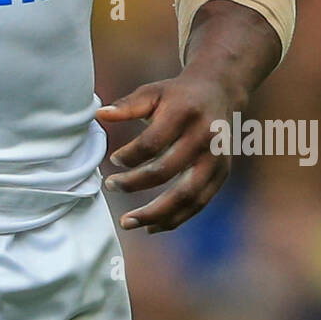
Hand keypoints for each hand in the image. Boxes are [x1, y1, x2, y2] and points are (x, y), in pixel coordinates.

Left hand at [96, 72, 237, 233]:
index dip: (129, 156)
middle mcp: (204, 138)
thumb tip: (99, 115)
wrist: (219, 92)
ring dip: (155, 214)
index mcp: (185, 114)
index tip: (112, 160)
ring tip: (128, 222)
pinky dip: (175, 219)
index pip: (152, 142)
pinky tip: (152, 226)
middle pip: (167, 171)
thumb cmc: (177, 95)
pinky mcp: (221, 174)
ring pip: (186, 196)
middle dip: (135, 184)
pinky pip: (198, 204)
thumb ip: (127, 106)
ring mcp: (216, 159)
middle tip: (111, 187)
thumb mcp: (153, 92)